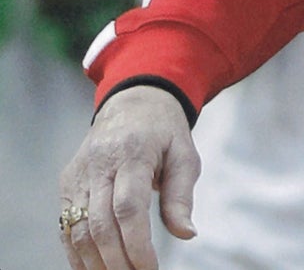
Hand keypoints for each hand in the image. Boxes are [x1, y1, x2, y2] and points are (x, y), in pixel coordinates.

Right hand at [59, 86, 199, 269]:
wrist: (133, 101)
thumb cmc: (164, 131)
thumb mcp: (184, 154)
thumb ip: (182, 195)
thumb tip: (187, 234)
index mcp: (133, 152)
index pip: (128, 207)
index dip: (136, 244)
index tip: (150, 268)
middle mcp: (100, 163)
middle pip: (100, 223)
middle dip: (117, 260)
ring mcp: (79, 173)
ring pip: (77, 229)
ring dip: (95, 262)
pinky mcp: (67, 182)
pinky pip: (65, 226)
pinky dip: (76, 253)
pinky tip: (93, 268)